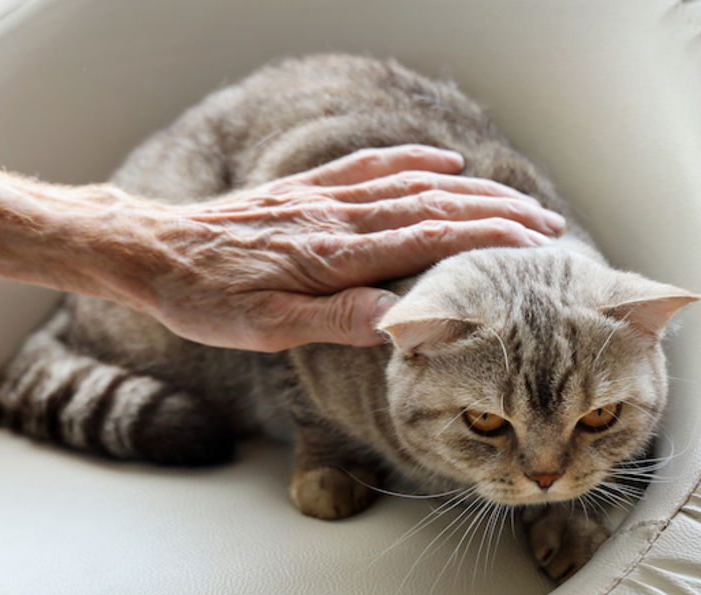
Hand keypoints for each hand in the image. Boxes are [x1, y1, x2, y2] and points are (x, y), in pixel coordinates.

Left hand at [125, 145, 565, 350]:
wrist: (153, 251)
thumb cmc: (207, 298)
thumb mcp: (267, 327)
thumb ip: (336, 319)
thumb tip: (402, 320)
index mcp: (334, 254)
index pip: (429, 238)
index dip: (488, 238)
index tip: (535, 244)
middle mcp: (337, 217)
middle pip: (434, 205)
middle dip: (497, 212)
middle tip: (547, 225)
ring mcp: (323, 198)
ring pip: (412, 184)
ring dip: (471, 189)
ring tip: (516, 200)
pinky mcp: (308, 191)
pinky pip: (372, 167)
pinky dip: (414, 162)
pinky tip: (442, 163)